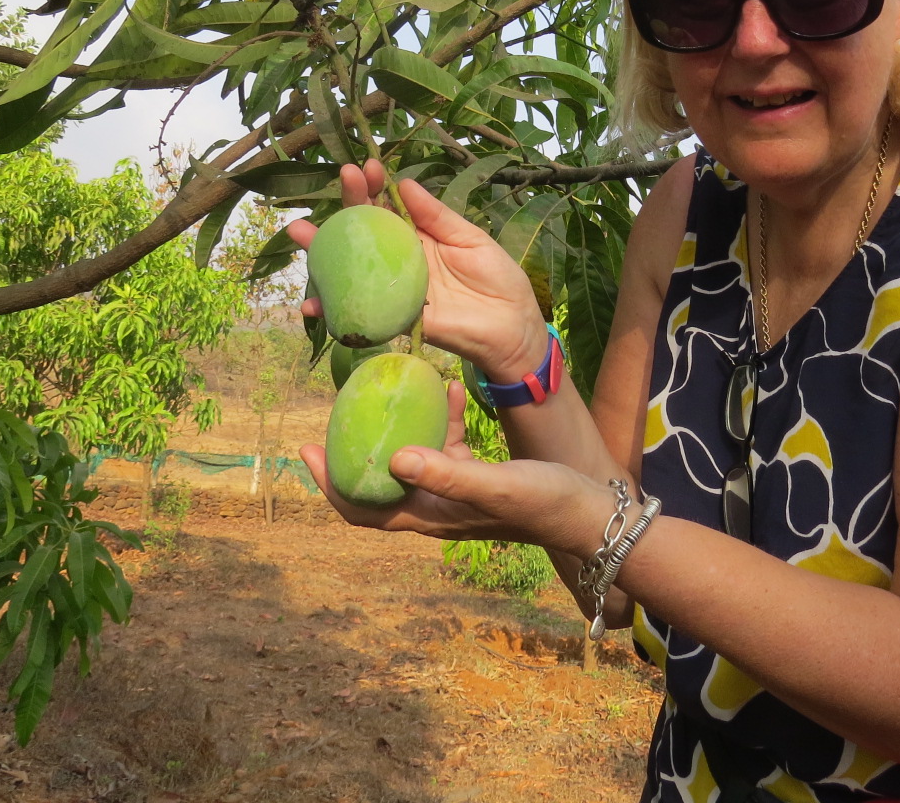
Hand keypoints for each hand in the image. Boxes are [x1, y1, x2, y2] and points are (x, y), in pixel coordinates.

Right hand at [288, 160, 546, 379]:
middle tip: (341, 180)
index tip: (369, 167)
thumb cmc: (497, 279)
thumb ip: (437, 216)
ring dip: (320, 252)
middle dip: (346, 205)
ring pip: (350, 269)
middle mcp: (399, 261)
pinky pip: (359, 312)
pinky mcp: (394, 319)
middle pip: (362, 233)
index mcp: (418, 237)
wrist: (513, 328)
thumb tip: (405, 184)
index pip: (388, 208)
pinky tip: (309, 301)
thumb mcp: (470, 239)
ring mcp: (393, 290)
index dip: (376, 187)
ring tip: (299, 231)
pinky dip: (331, 308)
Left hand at [298, 380, 604, 550]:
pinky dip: (444, 416)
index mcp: (431, 516)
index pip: (364, 511)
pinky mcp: (478, 473)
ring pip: (412, 455)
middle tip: (338, 408)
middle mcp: (436, 505)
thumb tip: (393, 457)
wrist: (592, 512)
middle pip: (377, 481)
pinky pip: (447, 441)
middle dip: (355, 448)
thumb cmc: (546, 503)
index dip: (332, 485)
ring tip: (395, 383)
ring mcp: (456, 489)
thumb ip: (447, 474)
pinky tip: (453, 386)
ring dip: (401, 423)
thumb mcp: (496, 485)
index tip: (307, 450)